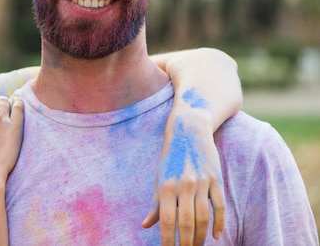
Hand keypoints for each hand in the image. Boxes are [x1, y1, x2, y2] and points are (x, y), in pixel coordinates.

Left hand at [142, 111, 224, 245]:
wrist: (189, 131)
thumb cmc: (171, 158)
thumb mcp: (159, 178)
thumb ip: (155, 204)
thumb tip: (145, 225)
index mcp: (166, 186)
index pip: (166, 220)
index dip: (168, 239)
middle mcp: (183, 185)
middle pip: (187, 222)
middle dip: (186, 243)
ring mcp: (201, 182)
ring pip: (204, 217)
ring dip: (201, 236)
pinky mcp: (216, 179)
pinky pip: (220, 206)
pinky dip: (219, 223)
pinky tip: (215, 235)